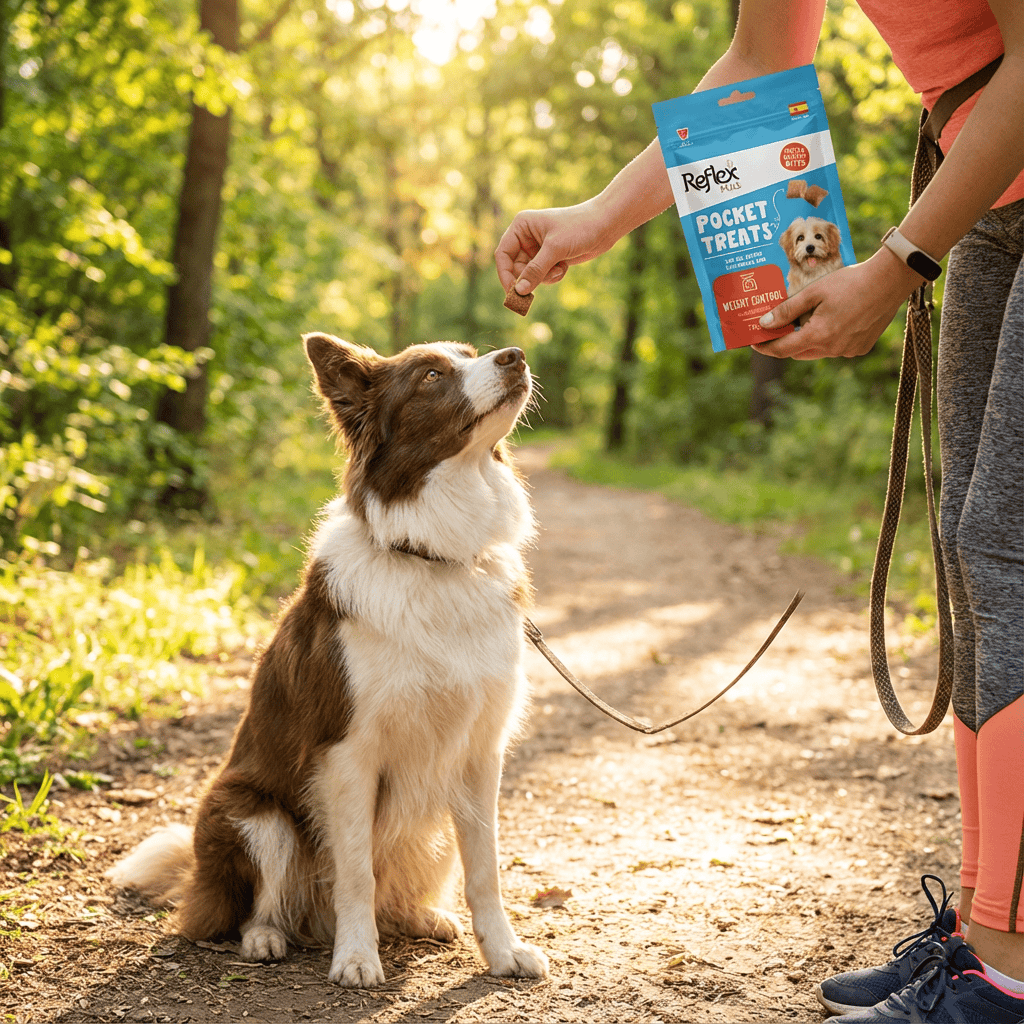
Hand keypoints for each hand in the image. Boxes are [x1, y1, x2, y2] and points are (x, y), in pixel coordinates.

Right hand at [494, 200, 616, 295]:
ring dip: (544, 277)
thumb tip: (519, 291)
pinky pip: (543, 275)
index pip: (503, 254)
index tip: (512, 292)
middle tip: (533, 294)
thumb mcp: (555, 249)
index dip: (505, 274)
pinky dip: (552, 275)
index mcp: (521, 226)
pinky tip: (564, 267)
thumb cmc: (579, 228)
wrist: (605, 225)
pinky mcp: (550, 257)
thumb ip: (535, 270)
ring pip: (530, 274)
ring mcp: (538, 248)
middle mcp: (526, 237)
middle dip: (529, 278)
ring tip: (559, 269)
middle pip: (515, 267)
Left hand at [751, 249, 923, 359]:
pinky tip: (831, 320)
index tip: (755, 342)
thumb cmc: (850, 282)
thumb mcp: (813, 292)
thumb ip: (787, 310)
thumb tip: (764, 324)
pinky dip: (828, 338)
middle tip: (777, 329)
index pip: (783, 349)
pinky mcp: (861, 348)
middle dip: (786, 343)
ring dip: (807, 340)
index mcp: (819, 336)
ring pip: (817, 351)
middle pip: (799, 353)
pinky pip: (836, 348)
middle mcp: (833, 349)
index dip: (766, 347)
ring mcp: (849, 351)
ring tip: (804, 320)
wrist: (889, 280)